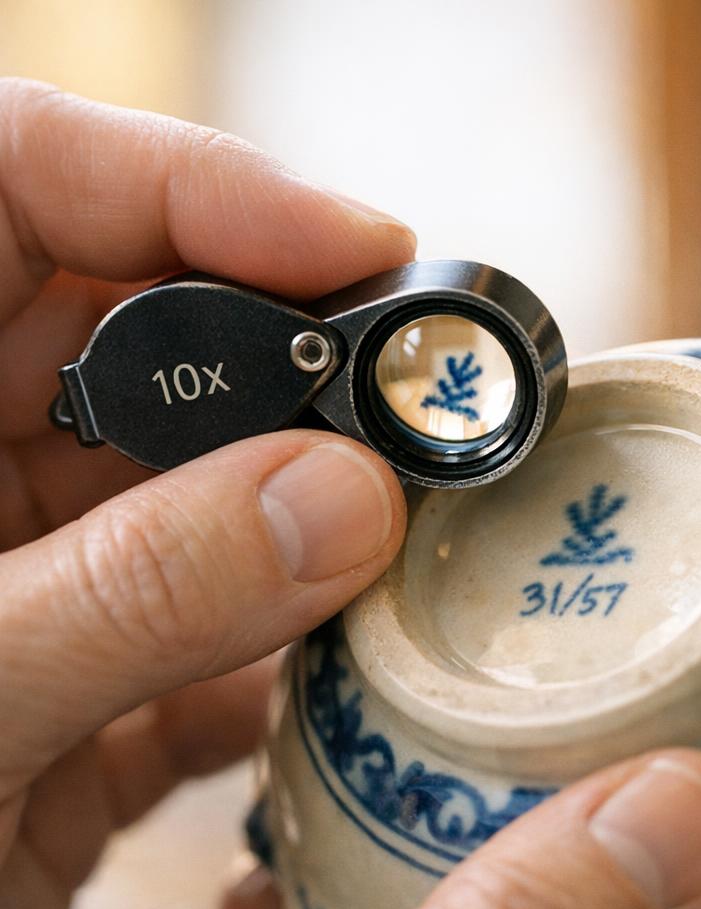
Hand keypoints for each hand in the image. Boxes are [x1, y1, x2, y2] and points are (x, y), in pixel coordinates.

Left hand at [0, 77, 412, 908]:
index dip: (182, 186)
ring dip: (320, 497)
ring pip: (209, 484)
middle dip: (295, 353)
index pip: (12, 191)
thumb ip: (133, 597)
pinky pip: (225, 613)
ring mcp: (48, 595)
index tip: (349, 248)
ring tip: (425, 518)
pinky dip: (304, 629)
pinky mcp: (103, 695)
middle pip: (147, 339)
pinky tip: (364, 660)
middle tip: (424, 394)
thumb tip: (349, 499)